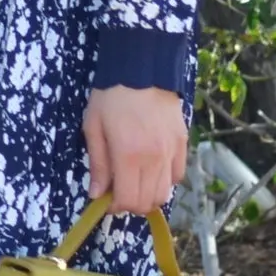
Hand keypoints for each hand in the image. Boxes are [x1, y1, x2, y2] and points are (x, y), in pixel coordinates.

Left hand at [83, 86, 189, 216]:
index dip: (116, 207)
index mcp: (128, 155)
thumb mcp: (93, 127)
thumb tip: (96, 194)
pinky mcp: (182, 143)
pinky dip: (165, 180)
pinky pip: (178, 175)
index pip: (129, 200)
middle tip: (119, 190)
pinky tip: (152, 168)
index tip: (106, 199)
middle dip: (131, 204)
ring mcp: (172, 151)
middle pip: (149, 202)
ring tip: (135, 180)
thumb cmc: (111, 96)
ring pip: (166, 192)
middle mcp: (154, 158)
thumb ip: (98, 164)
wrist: (143, 67)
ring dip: (148, 194)